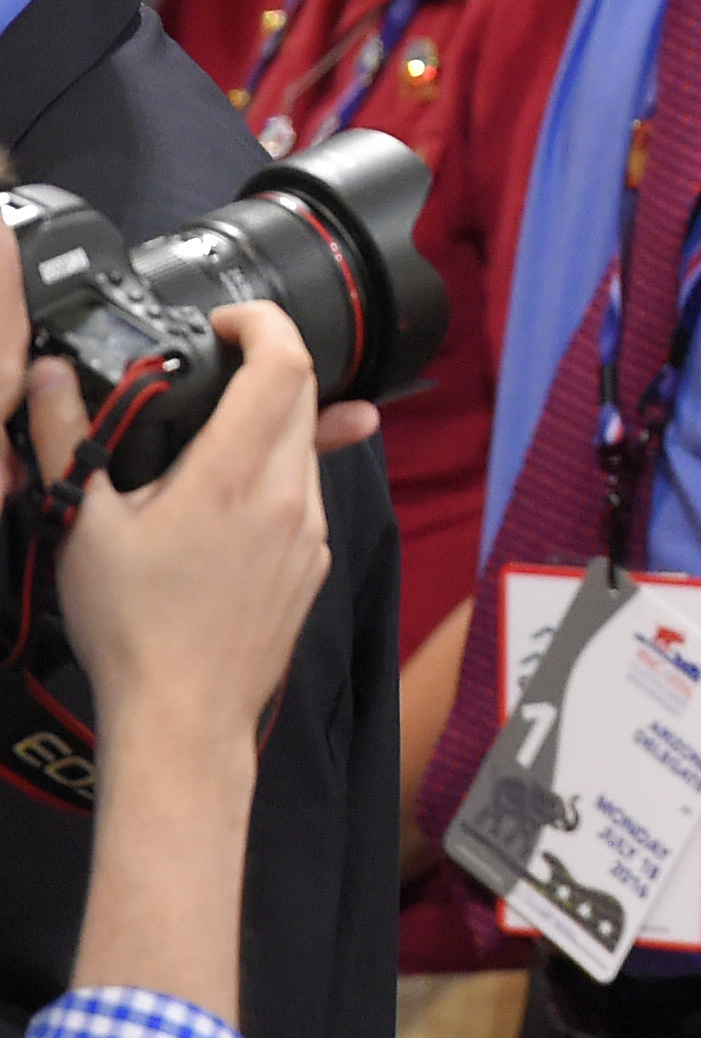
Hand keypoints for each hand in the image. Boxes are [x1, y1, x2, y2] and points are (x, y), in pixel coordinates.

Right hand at [42, 305, 365, 748]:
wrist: (184, 715)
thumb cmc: (133, 629)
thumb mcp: (84, 526)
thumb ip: (69, 440)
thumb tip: (47, 378)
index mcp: (236, 475)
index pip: (285, 363)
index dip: (262, 323)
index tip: (225, 322)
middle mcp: (291, 494)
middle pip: (304, 393)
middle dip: (264, 365)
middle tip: (210, 371)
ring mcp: (311, 529)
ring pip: (307, 443)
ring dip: (270, 423)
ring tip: (207, 444)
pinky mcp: (315, 560)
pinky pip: (308, 492)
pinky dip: (276, 473)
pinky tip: (226, 502)